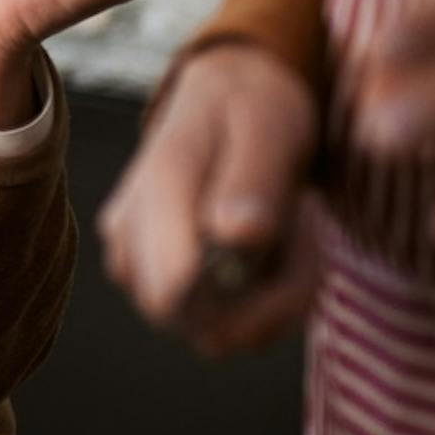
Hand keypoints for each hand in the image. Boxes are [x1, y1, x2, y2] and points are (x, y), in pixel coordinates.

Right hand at [100, 44, 320, 353]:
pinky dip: (261, 301)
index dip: (244, 302)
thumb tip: (237, 237)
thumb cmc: (250, 110)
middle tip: (305, 235)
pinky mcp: (148, 281)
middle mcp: (130, 235)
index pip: (173, 292)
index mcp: (156, 191)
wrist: (223, 102)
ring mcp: (133, 262)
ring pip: (214, 333)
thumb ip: (252, 180)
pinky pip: (216, 326)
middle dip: (271, 300)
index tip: (292, 252)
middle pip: (201, 326)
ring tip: (289, 233)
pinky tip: (272, 252)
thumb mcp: (267, 128)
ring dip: (272, 299)